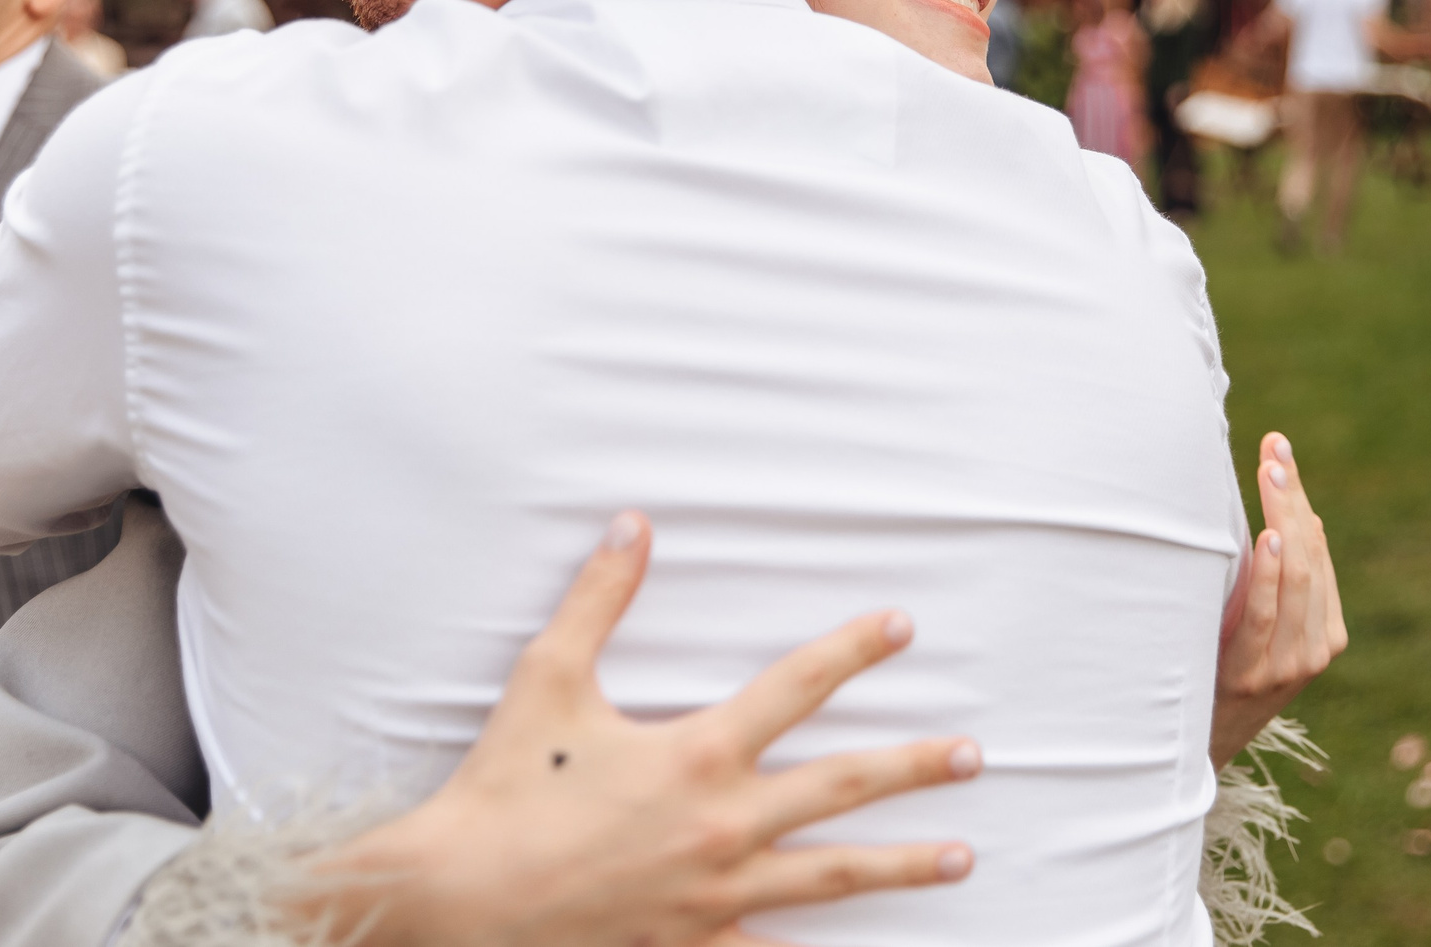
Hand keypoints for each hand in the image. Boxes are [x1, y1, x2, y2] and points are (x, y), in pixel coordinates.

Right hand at [327, 513, 980, 946]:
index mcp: (698, 754)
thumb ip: (598, 599)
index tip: (900, 626)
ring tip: (962, 857)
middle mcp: (723, 825)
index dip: (853, 650)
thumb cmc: (504, 790)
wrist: (459, 902)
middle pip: (843, 788)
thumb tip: (631, 526)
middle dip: (913, 767)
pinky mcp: (694, 943)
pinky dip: (809, 944)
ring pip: (832, 877)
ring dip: (901, 864)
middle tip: (971, 754)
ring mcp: (716, 893)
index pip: (797, 686)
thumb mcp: (548, 680)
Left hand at [1211, 432, 1345, 763]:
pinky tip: (1269, 538)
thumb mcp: (1258, 629)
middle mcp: (1315, 648)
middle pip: (1311, 556)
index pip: (1319, 550)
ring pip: (1297, 578)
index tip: (1279, 450)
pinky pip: (1267, 617)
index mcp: (1325, 632)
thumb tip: (1291, 517)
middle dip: (1293, 497)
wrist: (1195, 748)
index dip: (1301, 498)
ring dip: (1284, 519)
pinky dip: (1270, 577)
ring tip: (1272, 474)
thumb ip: (1276, 584)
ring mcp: (1288, 664)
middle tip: (1273, 449)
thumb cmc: (1219, 673)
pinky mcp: (1255, 677)